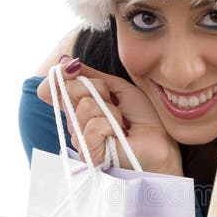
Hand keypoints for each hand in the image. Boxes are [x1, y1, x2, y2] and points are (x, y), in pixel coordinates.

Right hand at [37, 59, 183, 175]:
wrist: (161, 144)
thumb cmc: (142, 119)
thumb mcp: (117, 88)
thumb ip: (91, 76)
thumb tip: (65, 62)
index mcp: (79, 108)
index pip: (56, 87)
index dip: (63, 74)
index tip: (71, 68)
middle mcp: (75, 124)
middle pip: (70, 91)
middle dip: (100, 90)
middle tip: (116, 105)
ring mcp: (80, 140)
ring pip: (84, 106)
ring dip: (111, 111)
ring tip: (122, 124)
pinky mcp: (89, 154)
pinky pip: (93, 125)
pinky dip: (111, 125)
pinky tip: (120, 135)